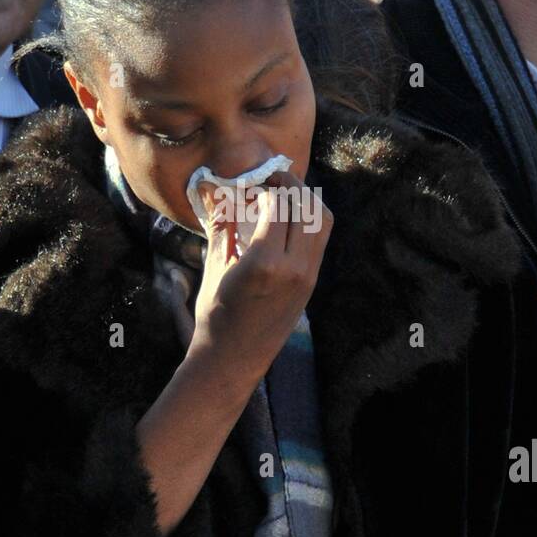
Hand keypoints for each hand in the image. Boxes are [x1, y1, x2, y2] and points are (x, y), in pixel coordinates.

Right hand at [190, 170, 332, 389]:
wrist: (233, 359)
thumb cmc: (215, 313)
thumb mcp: (215, 266)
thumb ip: (222, 224)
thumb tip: (218, 189)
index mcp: (264, 262)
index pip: (279, 204)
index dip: (267, 185)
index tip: (252, 181)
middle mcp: (293, 267)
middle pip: (307, 207)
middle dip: (291, 184)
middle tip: (272, 177)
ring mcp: (307, 276)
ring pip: (322, 220)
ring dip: (306, 200)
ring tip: (285, 193)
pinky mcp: (312, 282)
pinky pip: (320, 239)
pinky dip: (310, 219)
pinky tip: (290, 217)